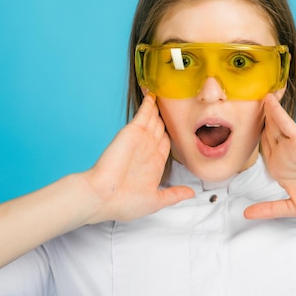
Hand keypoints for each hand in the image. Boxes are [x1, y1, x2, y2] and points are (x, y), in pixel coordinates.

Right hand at [83, 94, 193, 222]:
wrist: (104, 197)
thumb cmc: (124, 203)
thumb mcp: (155, 201)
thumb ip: (173, 195)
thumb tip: (191, 194)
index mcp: (154, 164)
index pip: (166, 144)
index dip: (171, 136)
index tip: (179, 128)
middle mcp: (148, 149)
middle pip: (161, 128)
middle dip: (167, 119)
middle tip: (175, 104)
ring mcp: (141, 139)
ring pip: (154, 118)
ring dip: (159, 107)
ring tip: (166, 93)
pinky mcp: (133, 131)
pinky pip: (144, 113)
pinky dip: (149, 103)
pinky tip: (154, 94)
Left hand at [244, 94, 295, 218]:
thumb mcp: (293, 207)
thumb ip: (269, 209)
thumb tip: (245, 214)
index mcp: (278, 168)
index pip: (258, 150)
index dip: (246, 140)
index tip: (232, 130)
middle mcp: (282, 154)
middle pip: (261, 134)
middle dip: (251, 121)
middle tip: (237, 103)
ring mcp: (290, 146)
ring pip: (270, 125)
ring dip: (261, 110)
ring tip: (247, 94)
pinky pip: (284, 123)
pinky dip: (275, 111)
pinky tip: (267, 99)